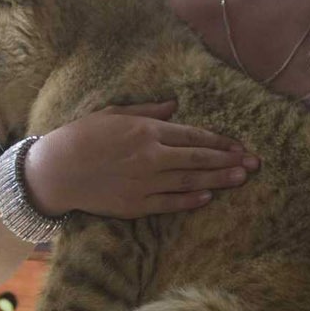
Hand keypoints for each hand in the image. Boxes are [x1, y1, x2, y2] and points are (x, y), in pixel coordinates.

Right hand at [24, 102, 258, 218]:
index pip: (193, 136)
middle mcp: (151, 156)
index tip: (239, 145)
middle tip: (254, 164)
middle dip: (229, 160)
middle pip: (199, 159)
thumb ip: (147, 110)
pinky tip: (209, 197)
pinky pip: (170, 203)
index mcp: (146, 130)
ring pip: (190, 182)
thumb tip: (173, 105)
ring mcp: (144, 182)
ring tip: (241, 178)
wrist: (55, 171)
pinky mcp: (135, 205)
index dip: (219, 141)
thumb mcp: (113, 112)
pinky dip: (191, 201)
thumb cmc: (81, 136)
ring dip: (219, 180)